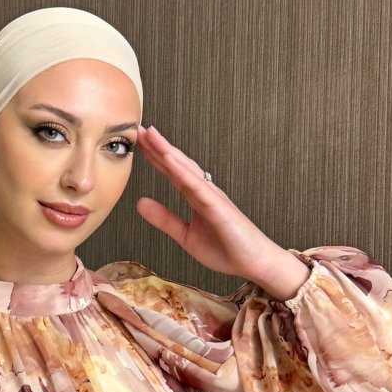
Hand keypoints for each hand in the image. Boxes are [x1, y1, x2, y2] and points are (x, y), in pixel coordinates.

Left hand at [135, 126, 308, 295]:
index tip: (138, 142)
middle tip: (139, 129)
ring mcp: (212, 196)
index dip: (154, 157)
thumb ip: (164, 219)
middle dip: (158, 146)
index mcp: (196, 197)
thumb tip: (140, 203)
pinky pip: (197, 186)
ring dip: (168, 151)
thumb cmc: (226, 249)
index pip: (171, 172)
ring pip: (186, 169)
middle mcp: (204, 191)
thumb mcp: (185, 235)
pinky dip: (182, 172)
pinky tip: (169, 159)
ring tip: (151, 135)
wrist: (253, 262)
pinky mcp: (218, 206)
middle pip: (177, 164)